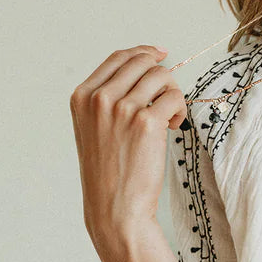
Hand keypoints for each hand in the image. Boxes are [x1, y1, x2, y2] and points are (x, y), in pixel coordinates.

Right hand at [70, 44, 187, 257]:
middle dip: (161, 75)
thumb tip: (143, 70)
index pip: (118, 58)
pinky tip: (173, 127)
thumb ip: (107, 99)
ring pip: (162, 76)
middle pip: (142, 61)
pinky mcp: (146, 122)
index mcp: (82, 97)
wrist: (115, 208)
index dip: (143, 53)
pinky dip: (179, 110)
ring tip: (169, 117)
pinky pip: (174, 97)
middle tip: (167, 97)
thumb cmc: (108, 172)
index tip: (160, 55)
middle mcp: (99, 99)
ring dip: (173, 93)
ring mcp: (122, 108)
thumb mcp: (93, 129)